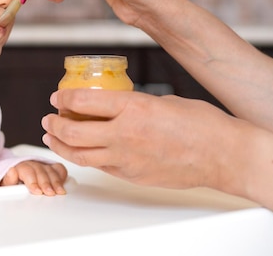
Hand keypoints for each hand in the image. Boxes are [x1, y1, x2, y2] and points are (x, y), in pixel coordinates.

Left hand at [0, 160, 67, 195]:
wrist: (15, 183)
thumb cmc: (11, 186)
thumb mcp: (6, 185)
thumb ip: (8, 179)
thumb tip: (12, 171)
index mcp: (20, 166)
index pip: (27, 171)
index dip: (33, 181)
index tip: (37, 191)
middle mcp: (32, 164)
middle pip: (40, 170)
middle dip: (46, 182)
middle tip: (50, 193)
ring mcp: (42, 166)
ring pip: (50, 170)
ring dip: (56, 181)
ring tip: (59, 192)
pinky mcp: (50, 169)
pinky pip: (58, 168)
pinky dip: (62, 175)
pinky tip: (63, 184)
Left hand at [41, 89, 242, 190]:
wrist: (223, 155)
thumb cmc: (200, 123)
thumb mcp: (161, 101)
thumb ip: (133, 105)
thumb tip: (113, 106)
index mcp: (133, 107)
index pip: (83, 101)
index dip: (63, 98)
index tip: (56, 96)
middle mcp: (125, 134)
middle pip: (73, 132)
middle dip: (54, 124)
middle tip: (48, 118)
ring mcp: (127, 159)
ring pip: (80, 155)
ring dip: (60, 145)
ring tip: (52, 137)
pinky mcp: (132, 175)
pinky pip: (100, 167)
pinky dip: (85, 158)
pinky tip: (81, 152)